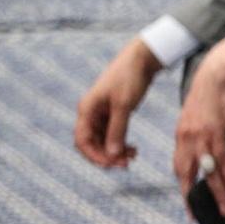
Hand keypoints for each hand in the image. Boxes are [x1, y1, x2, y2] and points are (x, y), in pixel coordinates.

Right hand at [75, 38, 160, 167]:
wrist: (142, 59)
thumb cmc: (130, 78)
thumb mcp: (124, 105)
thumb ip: (118, 129)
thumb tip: (113, 154)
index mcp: (87, 110)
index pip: (82, 141)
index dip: (95, 156)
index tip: (112, 164)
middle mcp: (90, 113)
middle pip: (92, 144)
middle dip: (107, 156)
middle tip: (127, 164)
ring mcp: (101, 113)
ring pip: (103, 140)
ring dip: (115, 151)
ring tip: (133, 156)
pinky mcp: (112, 112)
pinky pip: (111, 134)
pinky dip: (120, 143)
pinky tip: (133, 149)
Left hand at [171, 41, 224, 217]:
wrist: (219, 71)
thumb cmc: (212, 90)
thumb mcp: (199, 113)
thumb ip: (198, 131)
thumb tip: (205, 146)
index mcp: (182, 134)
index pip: (180, 166)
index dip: (184, 186)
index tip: (188, 204)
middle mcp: (187, 138)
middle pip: (188, 173)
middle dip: (193, 197)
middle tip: (197, 216)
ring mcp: (202, 135)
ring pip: (208, 171)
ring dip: (216, 192)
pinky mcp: (217, 131)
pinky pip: (223, 159)